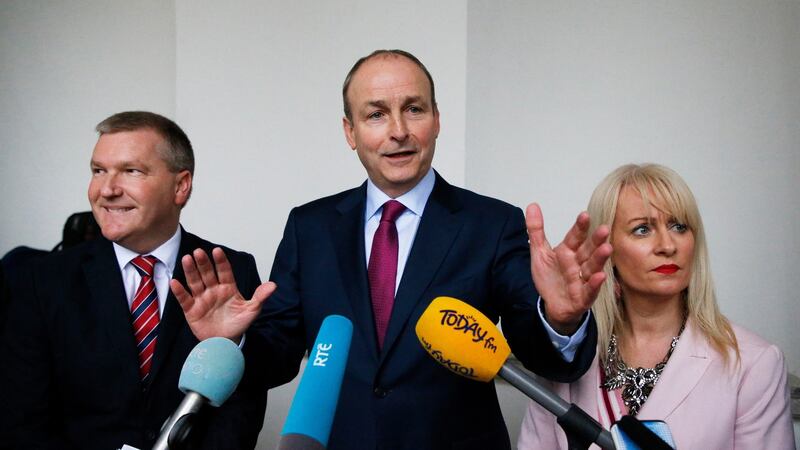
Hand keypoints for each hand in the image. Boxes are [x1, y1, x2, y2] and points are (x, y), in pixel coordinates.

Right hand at [170, 247, 275, 341]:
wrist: (226, 342)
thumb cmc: (238, 324)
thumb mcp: (252, 310)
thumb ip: (260, 297)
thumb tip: (273, 285)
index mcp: (228, 288)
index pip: (224, 271)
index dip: (221, 261)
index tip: (217, 251)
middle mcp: (214, 290)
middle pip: (208, 274)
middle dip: (203, 263)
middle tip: (198, 251)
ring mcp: (202, 299)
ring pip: (195, 282)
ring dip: (190, 271)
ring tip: (186, 259)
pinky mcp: (192, 310)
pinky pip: (184, 299)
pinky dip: (180, 291)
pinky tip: (175, 282)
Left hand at [526, 203, 611, 334]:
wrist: (553, 305)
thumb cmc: (551, 277)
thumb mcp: (539, 253)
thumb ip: (536, 230)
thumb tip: (532, 205)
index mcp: (568, 251)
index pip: (575, 237)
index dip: (580, 227)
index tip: (584, 215)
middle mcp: (578, 263)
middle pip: (588, 250)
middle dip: (596, 240)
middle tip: (604, 229)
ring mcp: (583, 279)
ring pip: (592, 267)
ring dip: (600, 259)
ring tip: (607, 248)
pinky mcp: (584, 297)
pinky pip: (590, 290)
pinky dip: (595, 284)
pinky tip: (600, 276)